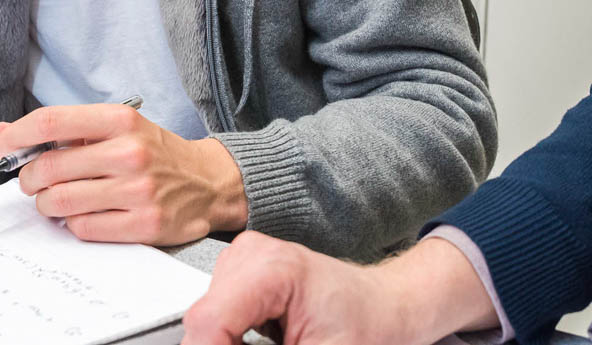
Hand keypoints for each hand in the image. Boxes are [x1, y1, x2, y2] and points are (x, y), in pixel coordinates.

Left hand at [0, 103, 248, 244]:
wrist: (208, 182)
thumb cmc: (154, 153)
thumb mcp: (118, 127)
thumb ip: (66, 130)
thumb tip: (7, 135)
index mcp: (121, 119)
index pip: (52, 121)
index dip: (18, 136)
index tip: (2, 147)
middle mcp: (129, 152)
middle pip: (49, 168)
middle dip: (30, 178)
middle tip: (33, 182)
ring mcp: (138, 190)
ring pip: (60, 202)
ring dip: (47, 204)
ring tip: (58, 199)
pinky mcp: (143, 224)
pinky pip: (82, 228)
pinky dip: (73, 223)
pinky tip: (85, 214)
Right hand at [181, 233, 500, 344]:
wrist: (387, 308)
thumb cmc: (369, 328)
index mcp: (271, 269)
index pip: (210, 321)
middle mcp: (250, 255)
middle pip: (203, 323)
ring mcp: (242, 261)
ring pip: (206, 323)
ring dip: (225, 344)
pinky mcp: (241, 275)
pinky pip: (217, 317)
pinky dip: (231, 339)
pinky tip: (261, 343)